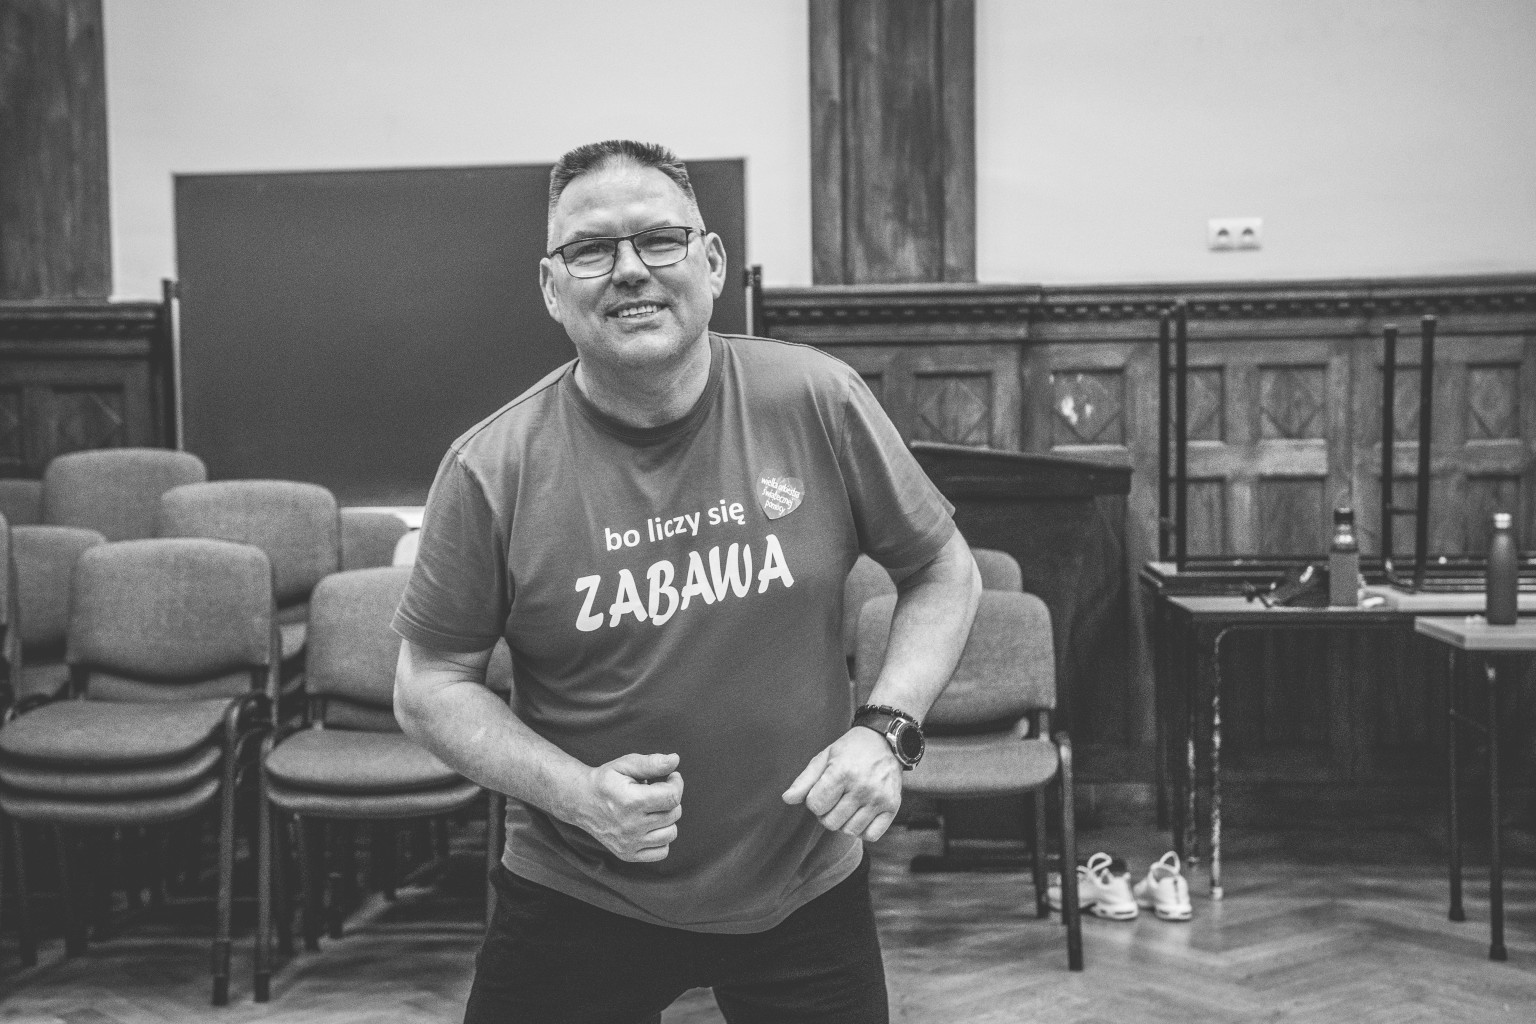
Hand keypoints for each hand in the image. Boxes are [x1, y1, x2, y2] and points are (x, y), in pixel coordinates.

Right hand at [576, 752, 683, 862]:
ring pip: (671, 833)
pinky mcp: (628, 854)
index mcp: (632, 801)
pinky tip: (651, 825)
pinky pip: (661, 852)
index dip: (676, 783)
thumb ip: (651, 762)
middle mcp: (631, 826)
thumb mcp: (625, 764)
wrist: (581, 802)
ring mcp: (629, 843)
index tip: (670, 778)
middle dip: (671, 799)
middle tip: (657, 791)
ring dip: (668, 819)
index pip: (672, 796)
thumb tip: (675, 760)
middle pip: (673, 814)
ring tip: (654, 808)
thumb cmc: (606, 780)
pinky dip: (662, 839)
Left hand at [781, 727, 901, 841]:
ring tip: (847, 805)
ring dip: (844, 822)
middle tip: (834, 799)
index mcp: (842, 772)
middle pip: (831, 822)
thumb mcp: (825, 757)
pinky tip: (861, 815)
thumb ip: (805, 780)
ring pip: (849, 831)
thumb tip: (787, 799)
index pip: (816, 806)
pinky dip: (863, 830)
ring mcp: (879, 798)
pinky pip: (871, 835)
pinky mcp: (893, 806)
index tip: (822, 791)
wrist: (886, 741)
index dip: (814, 801)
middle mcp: (862, 787)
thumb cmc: (850, 749)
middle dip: (827, 813)